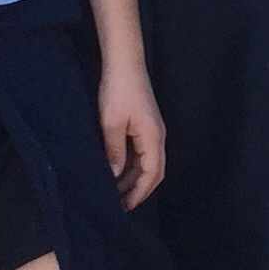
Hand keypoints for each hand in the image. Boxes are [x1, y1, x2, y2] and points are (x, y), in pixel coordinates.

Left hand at [99, 60, 164, 209]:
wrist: (124, 63)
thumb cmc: (118, 91)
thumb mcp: (111, 124)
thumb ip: (114, 151)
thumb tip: (115, 175)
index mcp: (153, 138)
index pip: (152, 173)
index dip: (140, 192)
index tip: (126, 207)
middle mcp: (156, 137)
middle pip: (153, 171)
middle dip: (139, 189)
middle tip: (121, 204)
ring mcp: (151, 130)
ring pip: (146, 162)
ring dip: (133, 177)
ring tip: (116, 191)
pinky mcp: (143, 125)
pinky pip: (140, 152)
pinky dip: (130, 165)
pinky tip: (116, 171)